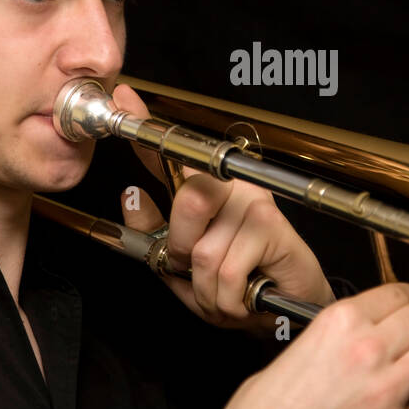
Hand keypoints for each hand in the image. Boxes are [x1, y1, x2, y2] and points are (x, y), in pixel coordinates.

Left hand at [112, 83, 336, 333]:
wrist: (283, 311)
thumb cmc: (236, 287)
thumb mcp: (181, 266)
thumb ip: (154, 233)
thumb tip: (132, 196)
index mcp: (207, 190)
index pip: (171, 156)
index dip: (146, 127)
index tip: (124, 97)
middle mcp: (232, 187)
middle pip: (188, 201)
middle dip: (183, 253)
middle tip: (199, 273)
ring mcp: (254, 202)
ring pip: (203, 252)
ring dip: (208, 290)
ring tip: (228, 291)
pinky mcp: (272, 226)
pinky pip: (227, 272)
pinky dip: (228, 300)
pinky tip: (245, 295)